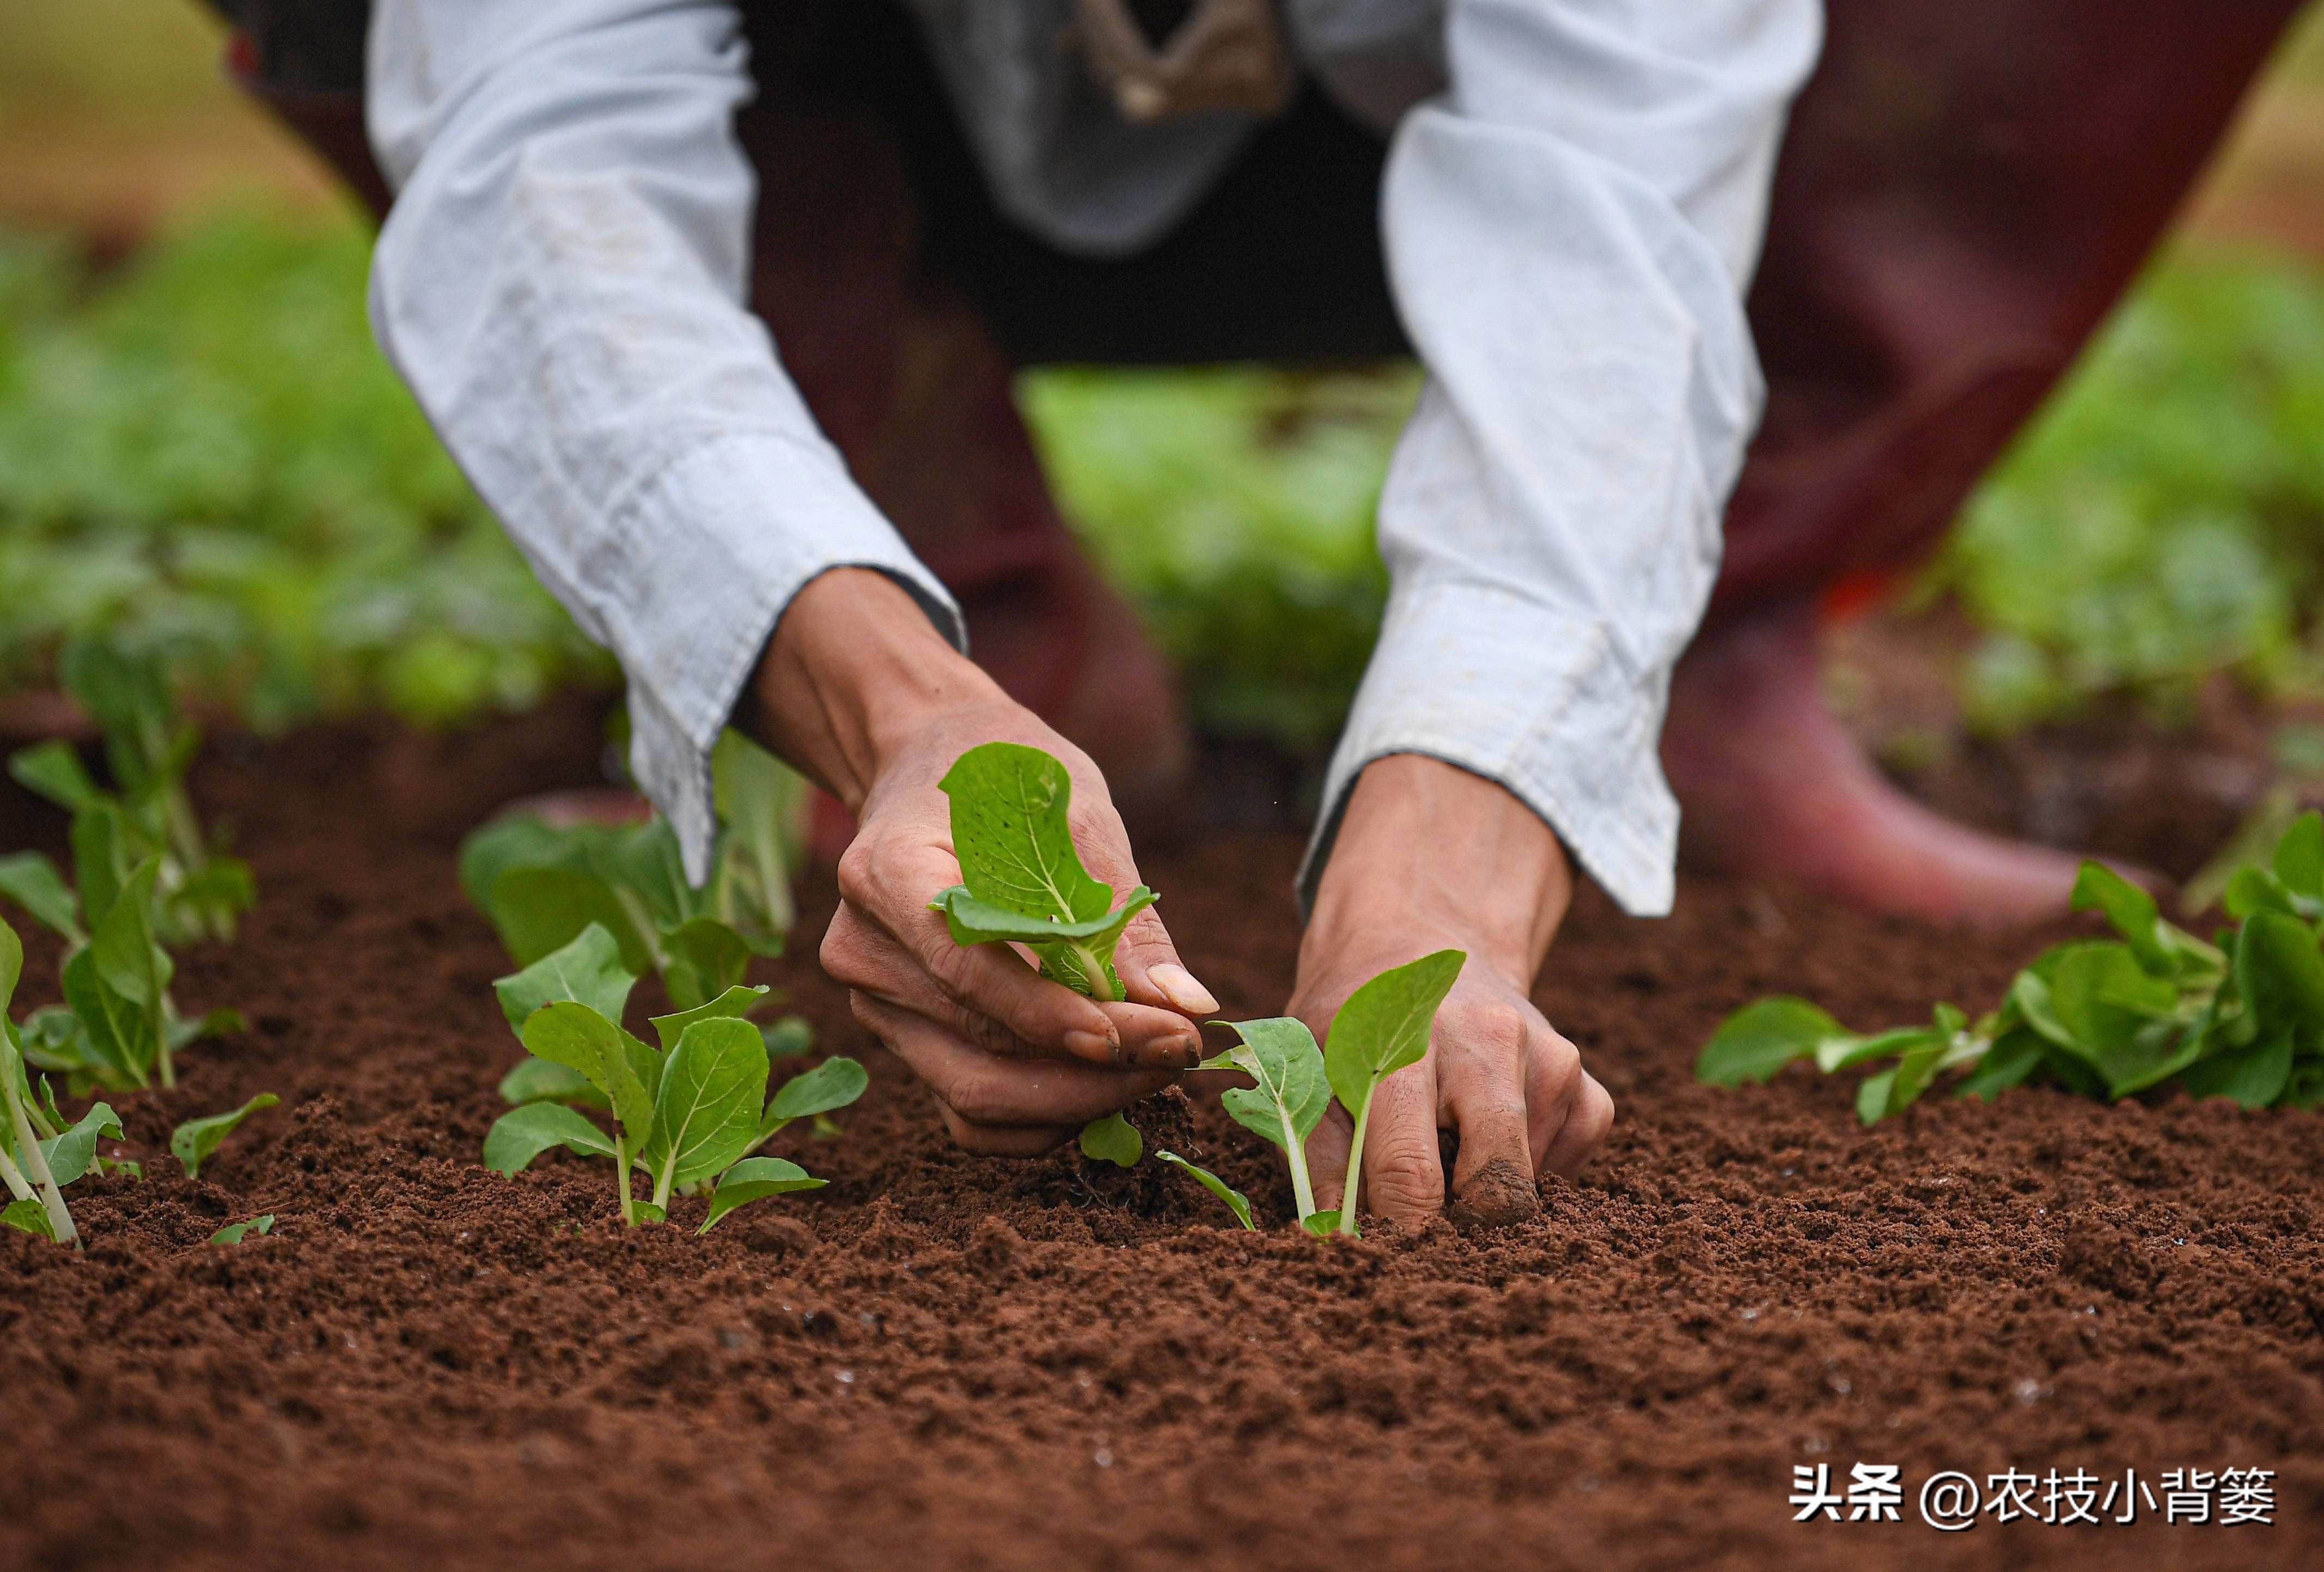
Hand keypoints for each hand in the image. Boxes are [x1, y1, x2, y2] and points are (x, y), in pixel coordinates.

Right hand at [748, 570, 1217, 1154]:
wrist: (932, 765)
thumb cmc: (1007, 778)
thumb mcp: (1075, 813)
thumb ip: (1124, 916)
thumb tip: (1189, 1005)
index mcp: (888, 872)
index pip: (969, 968)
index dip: (1059, 1014)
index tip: (1158, 1030)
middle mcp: (865, 950)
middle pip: (982, 1049)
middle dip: (1098, 1068)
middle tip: (1186, 1050)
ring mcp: (875, 1003)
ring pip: (978, 1096)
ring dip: (1081, 1098)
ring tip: (1161, 1066)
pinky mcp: (901, 1037)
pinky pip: (969, 1114)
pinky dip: (1043, 1117)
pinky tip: (1108, 1084)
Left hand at [1294, 755, 1612, 1228]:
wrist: (1416, 946)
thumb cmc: (1354, 1022)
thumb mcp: (1313, 1071)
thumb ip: (1321, 1159)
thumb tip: (1339, 1244)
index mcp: (1410, 1044)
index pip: (1412, 1173)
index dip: (1397, 1235)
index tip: (1382, 1258)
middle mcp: (1492, 1042)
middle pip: (1497, 1190)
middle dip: (1459, 1225)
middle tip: (1421, 1216)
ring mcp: (1550, 1060)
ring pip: (1529, 1186)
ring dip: (1483, 1189)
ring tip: (1444, 1141)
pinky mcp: (1586, 1084)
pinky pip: (1569, 1168)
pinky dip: (1531, 1173)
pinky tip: (1488, 1133)